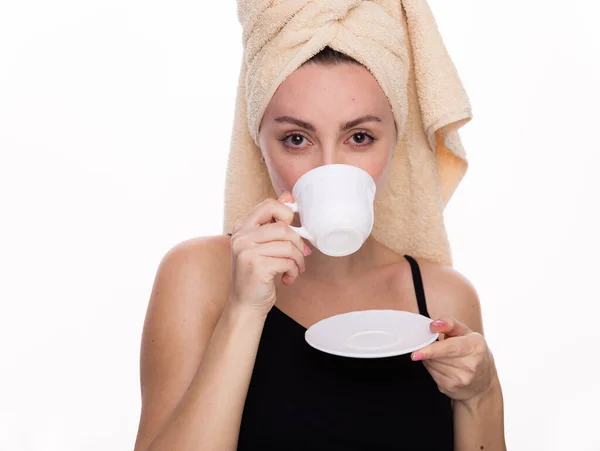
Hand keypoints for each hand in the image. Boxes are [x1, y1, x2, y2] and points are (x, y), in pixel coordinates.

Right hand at [228, 191, 310, 315]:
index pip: (268, 205)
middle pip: (283, 228)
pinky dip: (294, 271)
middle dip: (298, 243)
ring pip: (288, 245)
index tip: (292, 228)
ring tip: (295, 268)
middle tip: (301, 254)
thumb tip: (288, 195)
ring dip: (298, 260)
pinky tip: (288, 279)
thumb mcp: (262, 244)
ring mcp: (246, 252)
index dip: (286, 213)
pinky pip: (288, 262)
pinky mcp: (256, 267)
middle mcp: (241, 237)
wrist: (246, 304)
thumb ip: (273, 221)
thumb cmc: (257, 273)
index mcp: (242, 227)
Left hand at [411, 317, 496, 401]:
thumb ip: (450, 324)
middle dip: (429, 350)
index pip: (450, 348)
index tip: (416, 353)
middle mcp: (471, 365)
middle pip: (438, 357)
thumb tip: (433, 325)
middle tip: (429, 344)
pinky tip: (439, 364)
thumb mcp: (466, 333)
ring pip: (432, 365)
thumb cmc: (472, 351)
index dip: (432, 350)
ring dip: (428, 358)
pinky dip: (431, 366)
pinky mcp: (451, 388)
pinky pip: (432, 374)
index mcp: (476, 347)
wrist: (483, 381)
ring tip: (437, 354)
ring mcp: (461, 379)